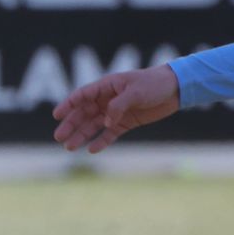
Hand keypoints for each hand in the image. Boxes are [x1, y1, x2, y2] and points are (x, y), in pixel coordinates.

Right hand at [51, 66, 179, 152]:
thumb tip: (105, 121)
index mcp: (106, 87)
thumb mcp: (136, 92)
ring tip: (69, 147)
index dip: (68, 105)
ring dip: (81, 135)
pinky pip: (110, 134)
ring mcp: (115, 112)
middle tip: (59, 137)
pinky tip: (92, 150)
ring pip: (94, 125)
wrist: (177, 89)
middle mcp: (107, 100)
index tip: (56, 115)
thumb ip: (118, 106)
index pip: (82, 96)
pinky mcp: (126, 122)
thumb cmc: (154, 84)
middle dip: (71, 125)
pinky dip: (101, 141)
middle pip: (83, 114)